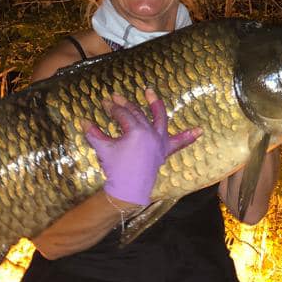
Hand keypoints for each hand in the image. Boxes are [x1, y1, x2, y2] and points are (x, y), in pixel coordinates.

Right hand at [84, 88, 199, 205]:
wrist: (128, 189)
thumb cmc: (115, 168)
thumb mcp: (104, 149)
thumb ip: (94, 134)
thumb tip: (82, 121)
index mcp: (136, 131)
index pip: (122, 114)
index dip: (111, 108)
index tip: (103, 103)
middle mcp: (150, 133)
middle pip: (137, 113)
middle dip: (125, 104)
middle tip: (114, 98)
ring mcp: (159, 141)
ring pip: (159, 118)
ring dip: (156, 104)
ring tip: (150, 91)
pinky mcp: (164, 151)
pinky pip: (179, 143)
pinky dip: (188, 137)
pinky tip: (200, 131)